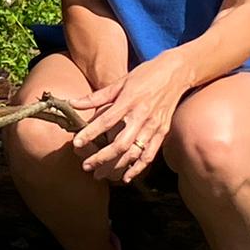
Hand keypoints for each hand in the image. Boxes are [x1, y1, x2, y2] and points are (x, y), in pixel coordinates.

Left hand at [70, 52, 192, 184]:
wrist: (176, 72)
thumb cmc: (146, 75)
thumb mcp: (120, 81)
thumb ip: (97, 96)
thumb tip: (73, 104)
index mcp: (129, 101)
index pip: (106, 121)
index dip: (90, 133)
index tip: (76, 142)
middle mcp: (142, 116)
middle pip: (120, 143)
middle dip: (102, 158)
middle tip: (86, 166)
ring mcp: (154, 126)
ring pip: (134, 153)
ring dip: (116, 166)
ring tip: (100, 174)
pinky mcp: (163, 132)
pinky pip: (150, 154)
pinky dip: (138, 168)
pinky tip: (126, 177)